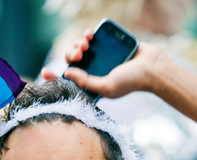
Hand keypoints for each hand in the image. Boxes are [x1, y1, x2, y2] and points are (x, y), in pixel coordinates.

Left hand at [41, 30, 162, 98]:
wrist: (152, 66)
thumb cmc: (131, 81)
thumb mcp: (106, 87)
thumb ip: (86, 82)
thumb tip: (67, 72)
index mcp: (91, 86)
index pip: (68, 82)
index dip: (55, 78)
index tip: (44, 72)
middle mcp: (93, 72)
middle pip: (71, 62)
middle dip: (70, 55)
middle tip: (78, 54)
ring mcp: (99, 58)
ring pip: (78, 49)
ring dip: (77, 44)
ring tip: (85, 45)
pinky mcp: (106, 45)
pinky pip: (89, 38)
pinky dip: (86, 35)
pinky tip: (88, 36)